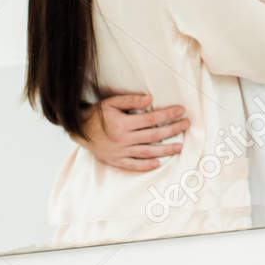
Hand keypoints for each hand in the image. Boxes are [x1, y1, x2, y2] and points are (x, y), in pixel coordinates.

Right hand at [72, 93, 188, 171]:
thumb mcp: (111, 102)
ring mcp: (120, 152)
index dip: (168, 115)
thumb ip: (131, 100)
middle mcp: (123, 139)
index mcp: (123, 123)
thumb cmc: (96, 114)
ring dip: (166, 150)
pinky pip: (133, 165)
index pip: (152, 119)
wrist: (77, 130)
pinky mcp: (116, 160)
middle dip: (173, 130)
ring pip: (148, 152)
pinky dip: (146, 165)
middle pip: (154, 136)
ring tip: (180, 147)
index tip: (181, 110)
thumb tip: (150, 98)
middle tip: (187, 125)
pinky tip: (158, 163)